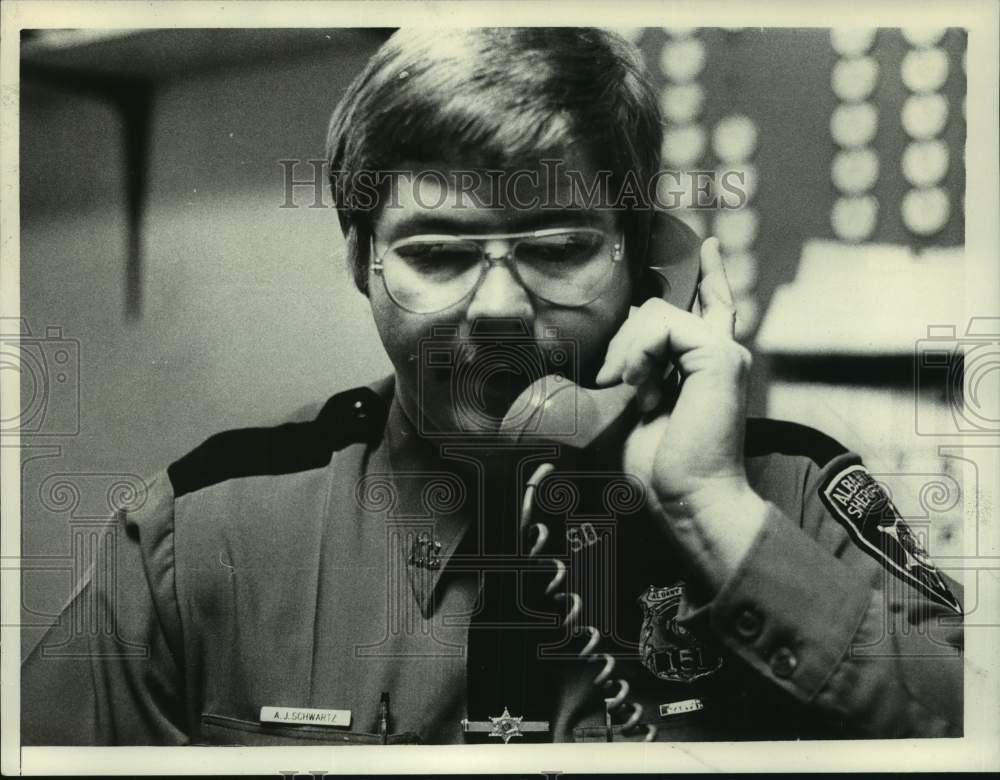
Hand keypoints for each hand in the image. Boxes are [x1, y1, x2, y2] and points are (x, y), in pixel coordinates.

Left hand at [595, 237, 767, 589]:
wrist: (687, 499)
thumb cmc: (660, 466)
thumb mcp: (633, 407)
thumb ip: (635, 366)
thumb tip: (630, 321)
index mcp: (707, 367)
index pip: (713, 306)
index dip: (711, 273)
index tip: (708, 242)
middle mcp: (720, 354)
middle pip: (663, 310)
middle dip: (624, 341)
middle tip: (614, 383)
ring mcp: (723, 353)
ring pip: (657, 314)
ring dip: (627, 351)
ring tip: (629, 390)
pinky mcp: (719, 357)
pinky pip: (664, 325)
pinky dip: (639, 352)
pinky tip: (638, 385)